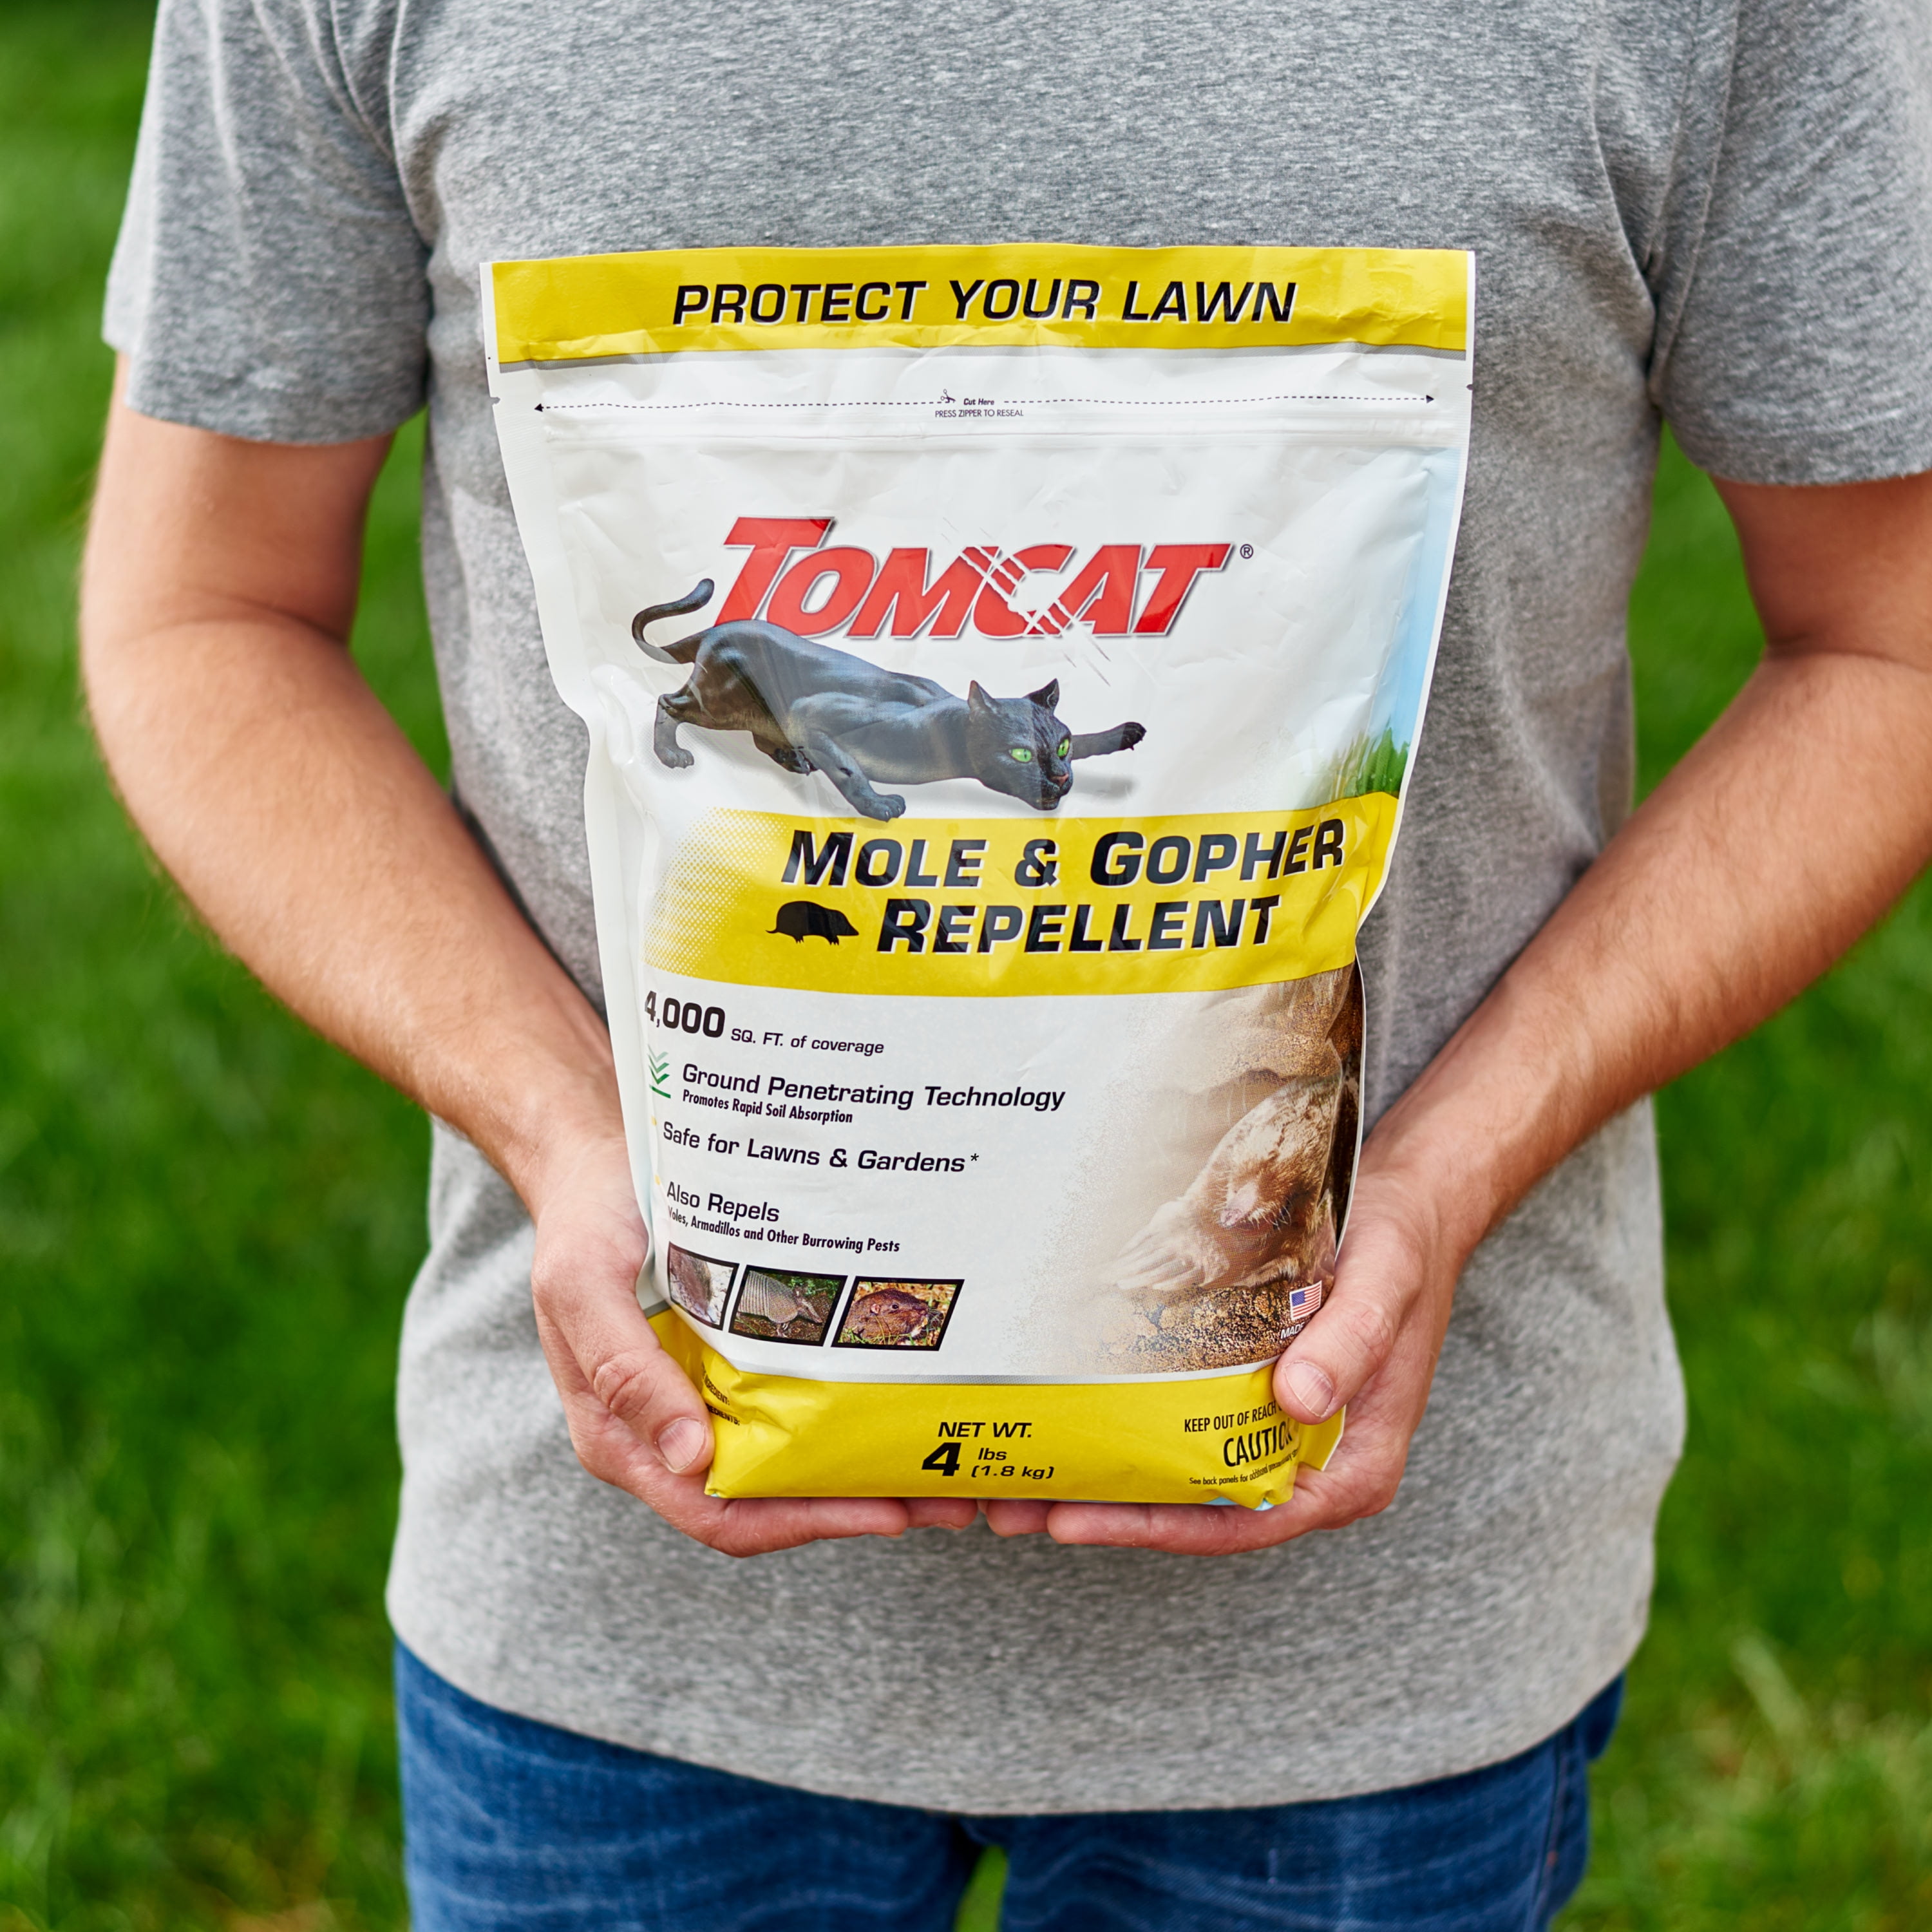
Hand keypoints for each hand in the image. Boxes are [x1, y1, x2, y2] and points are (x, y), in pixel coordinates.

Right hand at [526, 1124, 975, 1554]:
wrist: (597, 1164)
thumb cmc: (584, 1222)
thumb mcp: (584, 1285)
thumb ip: (622, 1370)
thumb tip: (688, 1459)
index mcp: (624, 1437)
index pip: (717, 1512)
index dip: (801, 1522)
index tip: (881, 1513)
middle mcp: (670, 1432)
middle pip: (770, 1501)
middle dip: (854, 1507)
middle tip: (944, 1501)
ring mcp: (708, 1400)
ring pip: (792, 1464)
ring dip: (865, 1472)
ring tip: (948, 1470)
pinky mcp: (738, 1365)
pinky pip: (797, 1409)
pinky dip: (848, 1418)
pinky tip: (904, 1406)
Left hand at [982, 1141, 1463, 1552]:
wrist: (1402, 1205)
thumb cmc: (1401, 1248)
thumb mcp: (1385, 1286)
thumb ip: (1351, 1344)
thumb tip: (1298, 1403)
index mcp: (1351, 1467)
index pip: (1247, 1518)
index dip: (1159, 1528)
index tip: (1081, 1521)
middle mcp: (1308, 1462)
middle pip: (1199, 1509)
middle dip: (1107, 1513)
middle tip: (1011, 1507)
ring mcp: (1274, 1431)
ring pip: (1180, 1473)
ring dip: (1101, 1477)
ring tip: (1010, 1480)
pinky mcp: (1246, 1392)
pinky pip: (1180, 1424)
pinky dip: (1125, 1424)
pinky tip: (1065, 1413)